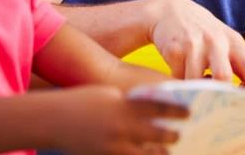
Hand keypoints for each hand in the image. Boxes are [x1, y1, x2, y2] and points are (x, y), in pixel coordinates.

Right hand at [54, 85, 188, 154]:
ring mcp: (113, 146)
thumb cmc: (84, 101)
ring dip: (160, 153)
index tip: (190, 113)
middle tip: (180, 135)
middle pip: (157, 134)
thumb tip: (157, 109)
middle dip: (172, 136)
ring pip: (146, 154)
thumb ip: (133, 103)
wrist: (54, 120)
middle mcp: (121, 127)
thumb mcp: (110, 95)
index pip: (159, 108)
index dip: (177, 111)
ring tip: (168, 151)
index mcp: (124, 106)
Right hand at [144, 0, 244, 90]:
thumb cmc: (203, 31)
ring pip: (197, 82)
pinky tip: (182, 72)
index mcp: (233, 41)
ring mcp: (194, 45)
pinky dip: (181, 83)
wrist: (171, 11)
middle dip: (222, 95)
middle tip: (221, 108)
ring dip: (197, 91)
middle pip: (223, 76)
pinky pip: (179, 79)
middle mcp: (215, 41)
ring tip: (197, 86)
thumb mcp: (227, 40)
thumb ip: (244, 63)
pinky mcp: (174, 50)